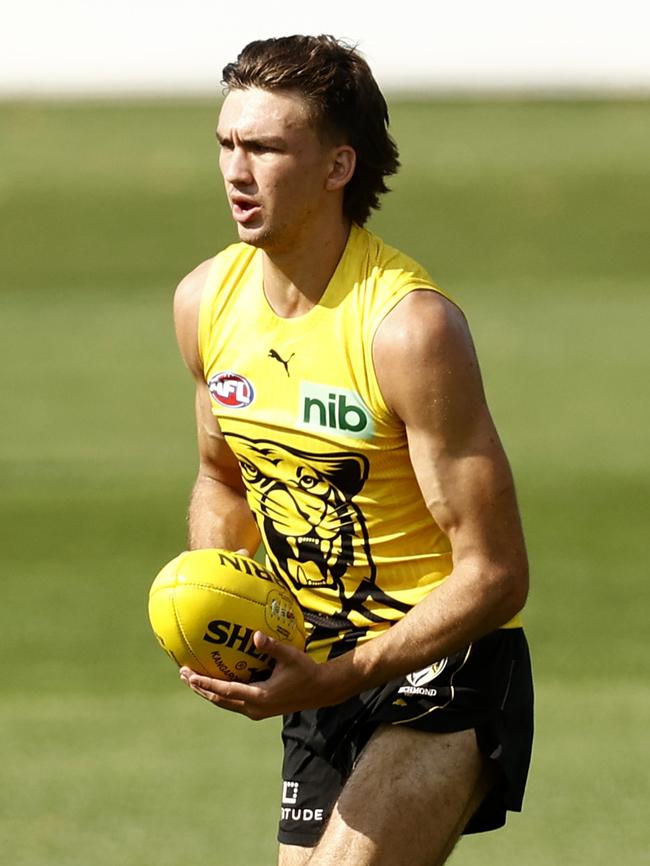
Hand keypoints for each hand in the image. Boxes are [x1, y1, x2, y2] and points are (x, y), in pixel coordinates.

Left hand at [179, 632, 335, 719]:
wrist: (320, 691)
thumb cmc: (306, 671)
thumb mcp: (290, 657)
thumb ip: (272, 647)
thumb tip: (255, 635)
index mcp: (259, 696)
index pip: (225, 690)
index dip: (206, 683)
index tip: (190, 675)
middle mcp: (254, 707)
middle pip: (219, 699)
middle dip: (200, 687)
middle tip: (183, 674)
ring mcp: (256, 711)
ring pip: (224, 702)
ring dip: (207, 691)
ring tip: (191, 679)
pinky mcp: (259, 709)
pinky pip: (233, 701)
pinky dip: (220, 692)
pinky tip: (215, 681)